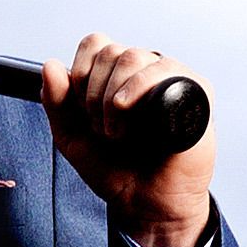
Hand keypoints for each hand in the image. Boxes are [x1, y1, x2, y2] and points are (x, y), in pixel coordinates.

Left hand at [41, 33, 214, 246]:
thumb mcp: (73, 136)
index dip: (82, 69)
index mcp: (117, 77)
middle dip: (94, 94)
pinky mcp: (196, 92)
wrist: (146, 203)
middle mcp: (145, 73)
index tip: (81, 106)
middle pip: (112, 51)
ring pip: (135, 56)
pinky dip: (140, 86)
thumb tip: (50, 65)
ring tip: (118, 132)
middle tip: (102, 130)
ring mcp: (171, 80)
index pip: (97, 43)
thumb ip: (57, 102)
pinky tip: (132, 114)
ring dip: (114, 97)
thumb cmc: (116, 170)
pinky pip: (167, 70)